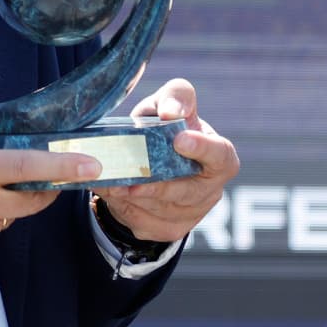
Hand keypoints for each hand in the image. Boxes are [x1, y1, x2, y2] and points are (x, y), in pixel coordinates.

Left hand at [98, 77, 238, 242]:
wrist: (149, 164)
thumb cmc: (164, 129)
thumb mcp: (168, 105)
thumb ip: (175, 98)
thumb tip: (170, 112)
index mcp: (219, 158)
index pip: (220, 156)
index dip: (202, 149)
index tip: (179, 139)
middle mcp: (209, 190)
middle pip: (184, 192)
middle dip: (156, 186)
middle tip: (132, 181)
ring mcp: (189, 214)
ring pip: (157, 208)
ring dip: (130, 197)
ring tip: (108, 182)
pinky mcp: (165, 229)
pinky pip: (139, 219)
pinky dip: (118, 204)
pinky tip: (106, 190)